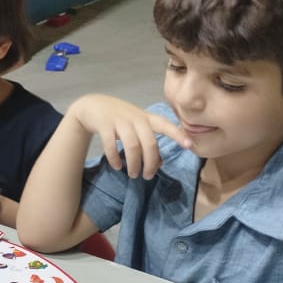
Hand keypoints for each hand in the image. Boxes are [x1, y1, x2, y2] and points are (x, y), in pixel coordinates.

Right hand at [67, 94, 190, 178]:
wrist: (93, 105)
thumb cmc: (120, 118)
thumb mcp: (137, 127)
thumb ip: (149, 142)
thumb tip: (160, 164)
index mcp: (147, 118)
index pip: (166, 125)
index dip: (177, 135)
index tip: (189, 145)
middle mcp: (136, 119)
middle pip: (149, 143)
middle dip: (150, 162)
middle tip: (147, 177)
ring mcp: (120, 121)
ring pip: (132, 146)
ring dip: (134, 163)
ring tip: (132, 174)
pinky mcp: (105, 125)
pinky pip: (111, 145)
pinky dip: (115, 158)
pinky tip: (116, 166)